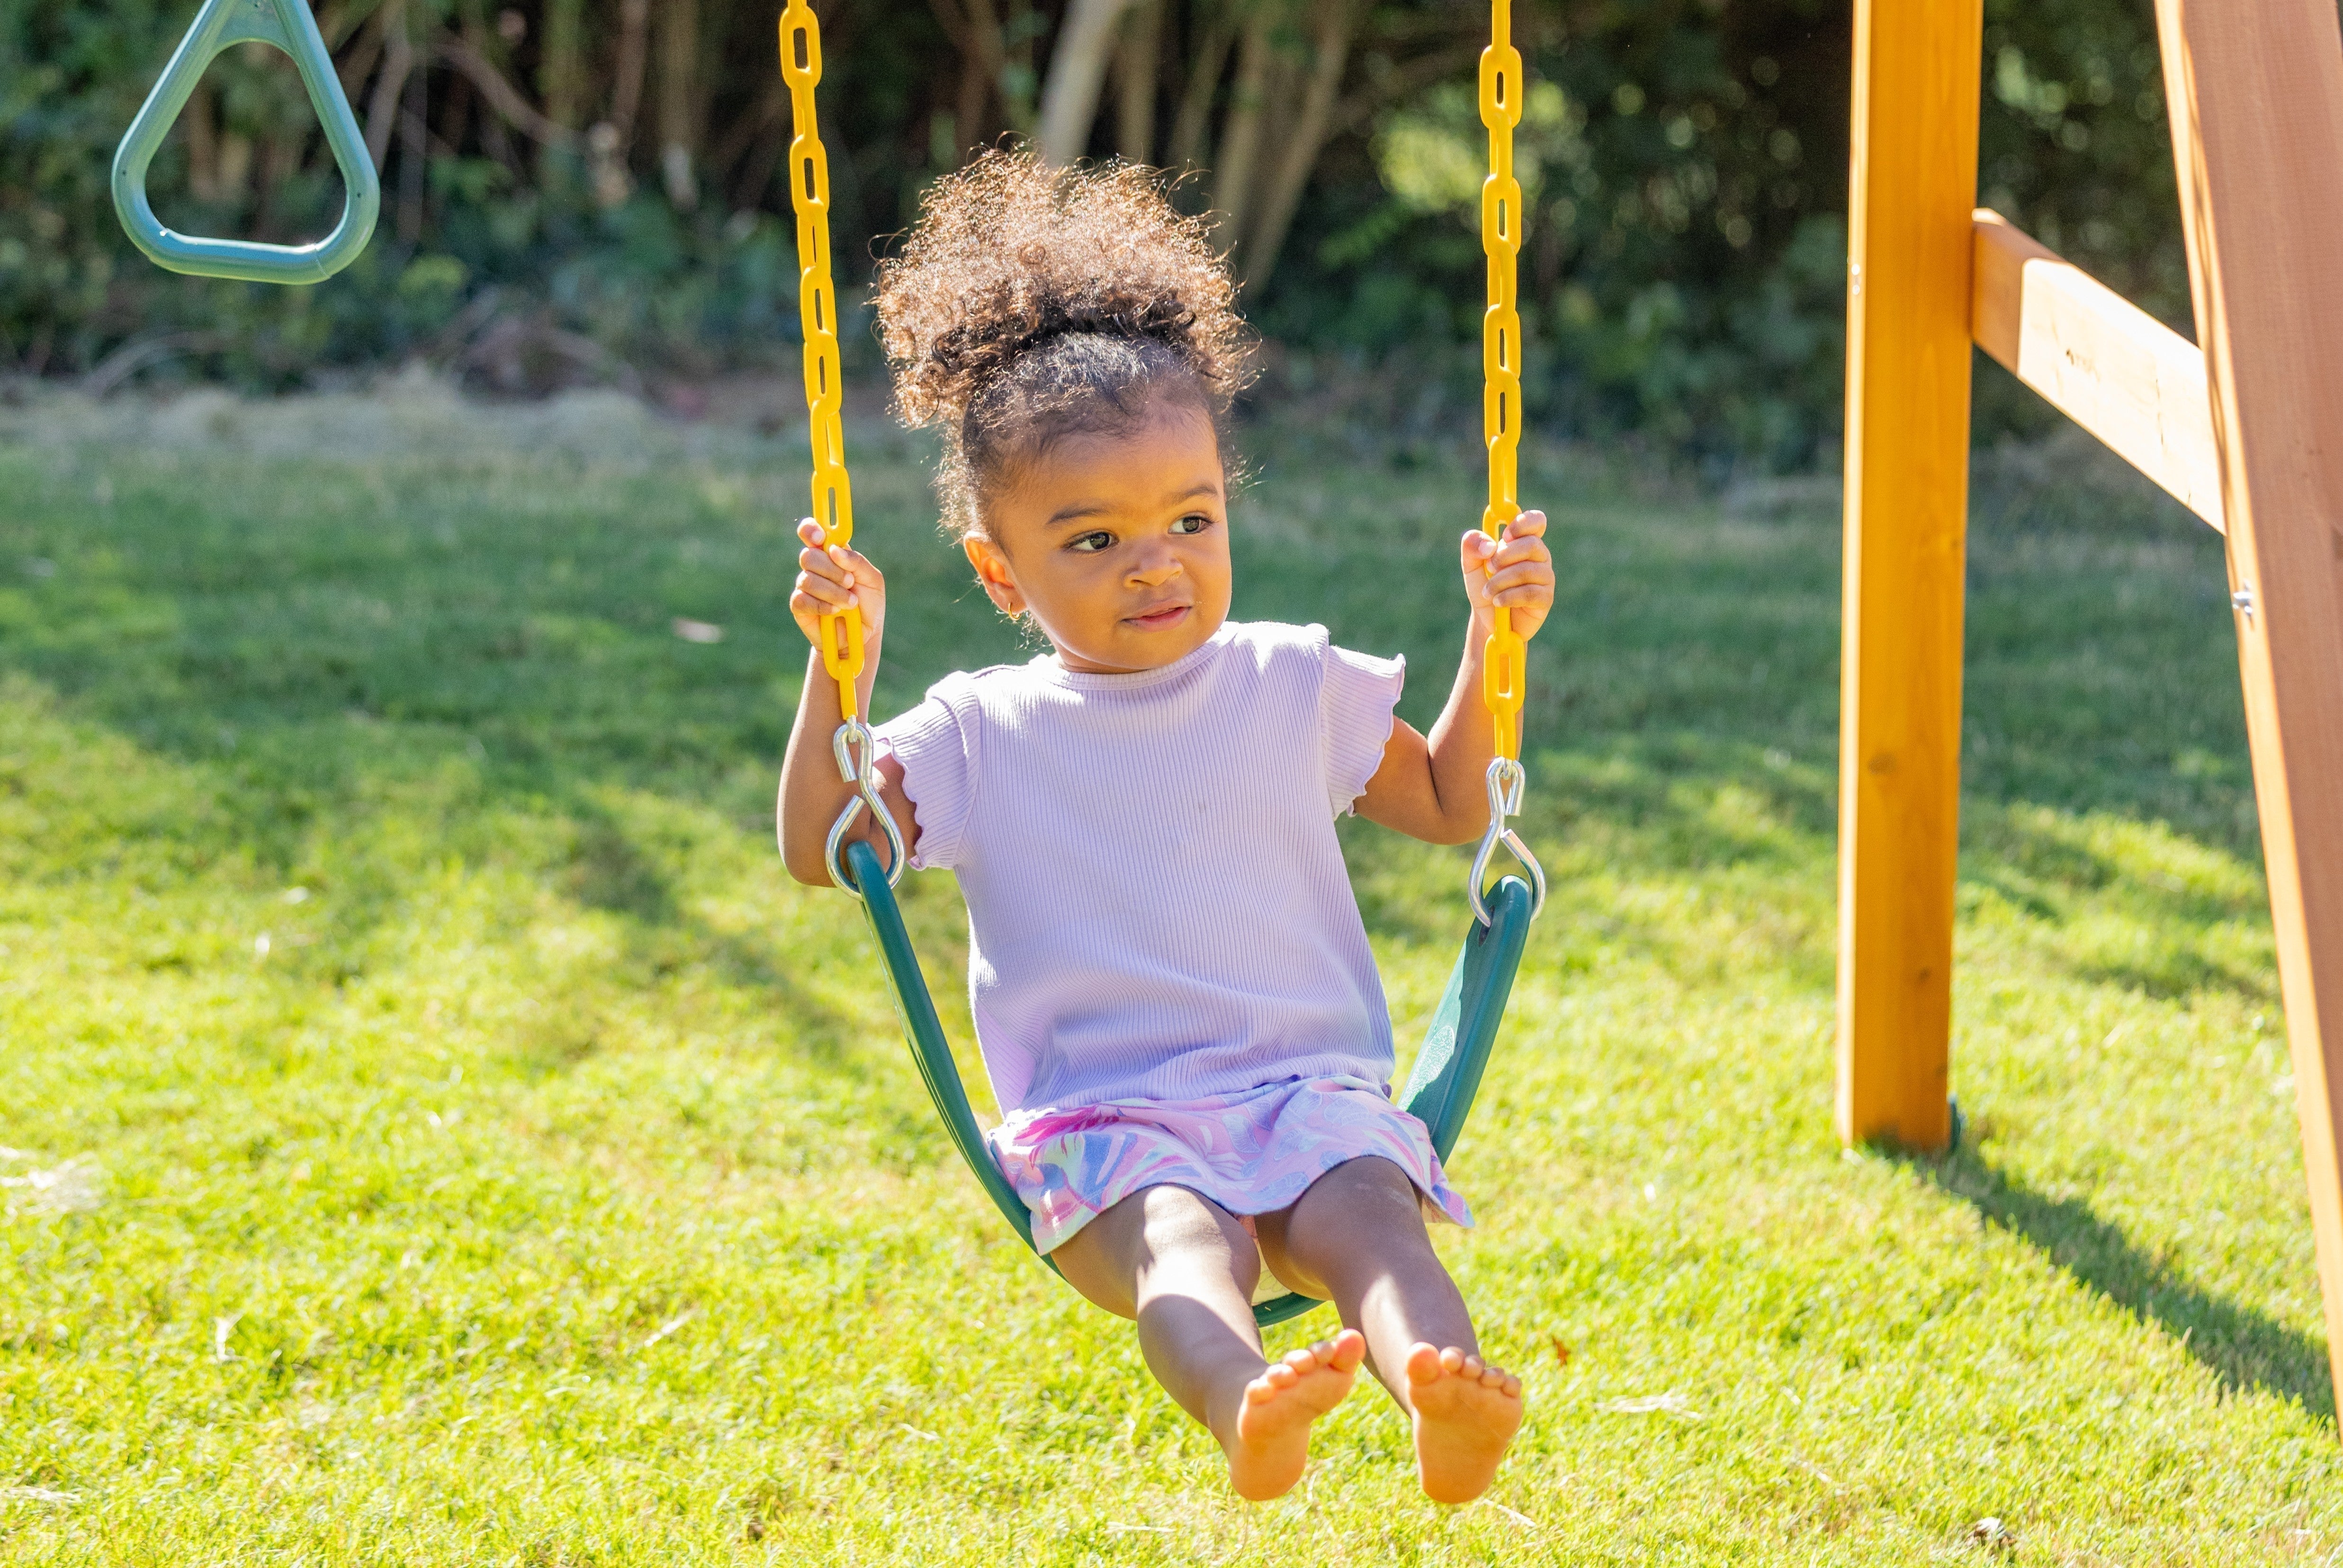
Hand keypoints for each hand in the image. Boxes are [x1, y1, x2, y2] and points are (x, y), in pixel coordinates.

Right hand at [791, 517, 886, 652]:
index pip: (812, 533)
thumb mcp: (873, 581)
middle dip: (832, 570)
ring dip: (833, 591)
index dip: (811, 530)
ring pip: (807, 579)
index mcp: (832, 554)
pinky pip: (803, 599)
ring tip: (850, 603)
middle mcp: (816, 567)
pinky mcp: (799, 606)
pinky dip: (822, 605)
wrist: (863, 636)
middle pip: (808, 555)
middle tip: (850, 582)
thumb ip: (857, 562)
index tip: (820, 537)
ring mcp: (805, 586)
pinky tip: (834, 611)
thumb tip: (835, 550)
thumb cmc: (869, 605)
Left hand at [1460, 509, 1552, 641]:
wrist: (1487, 620)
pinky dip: (1508, 597)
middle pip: (1531, 544)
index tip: (1505, 536)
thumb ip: (1472, 545)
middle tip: (1489, 568)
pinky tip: (1498, 602)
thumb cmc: (1484, 586)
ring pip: (1526, 570)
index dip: (1523, 524)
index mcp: (1524, 541)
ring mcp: (1545, 577)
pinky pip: (1529, 593)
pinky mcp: (1545, 599)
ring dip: (1500, 581)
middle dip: (1504, 556)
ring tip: (1488, 592)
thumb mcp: (1471, 565)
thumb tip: (1490, 546)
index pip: (1536, 521)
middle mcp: (1539, 556)